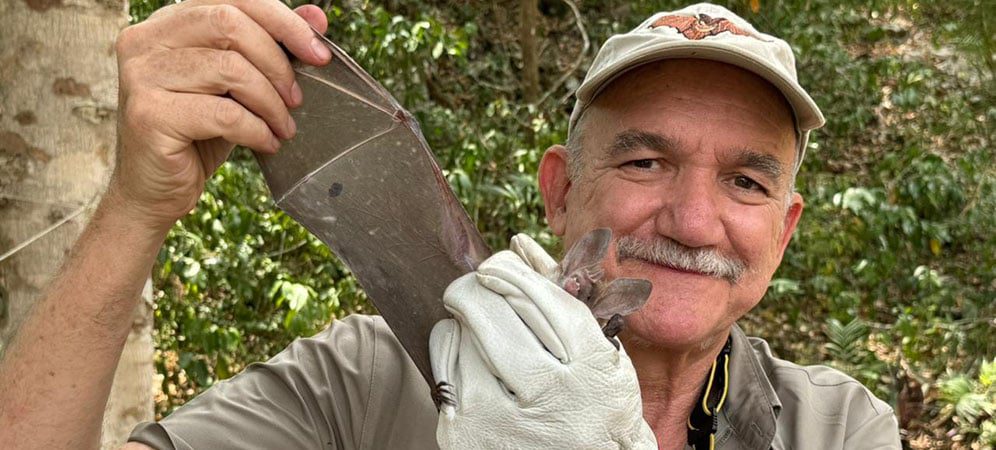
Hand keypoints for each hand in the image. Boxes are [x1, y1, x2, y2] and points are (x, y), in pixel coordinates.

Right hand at [111, 0, 330, 231]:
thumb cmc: (198, 133)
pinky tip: (266, 143)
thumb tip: (317, 18)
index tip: (318, 53)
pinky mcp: (148, 115)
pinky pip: (223, 114)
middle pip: (230, 24)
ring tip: (282, 127)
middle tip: (297, 99)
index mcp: (168, 23)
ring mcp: (141, 75)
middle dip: (277, 62)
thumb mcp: (239, 86)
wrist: (154, 190)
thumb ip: (271, 46)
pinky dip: (256, 130)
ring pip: (229, 69)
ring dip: (270, 103)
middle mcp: (146, 40)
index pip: (233, 0)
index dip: (283, 21)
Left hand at [429, 241, 656, 448]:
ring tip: (479, 326)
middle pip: (495, 315)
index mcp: (592, 372)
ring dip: (466, 319)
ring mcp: (502, 420)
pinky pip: (443, 366)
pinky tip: (467, 351)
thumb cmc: (593, 404)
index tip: (499, 264)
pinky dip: (451, 347)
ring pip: (465, 337)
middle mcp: (549, 398)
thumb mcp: (602, 355)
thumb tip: (519, 246)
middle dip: (478, 287)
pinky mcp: (465, 435)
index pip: (544, 301)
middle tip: (476, 283)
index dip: (514, 273)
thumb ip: (566, 299)